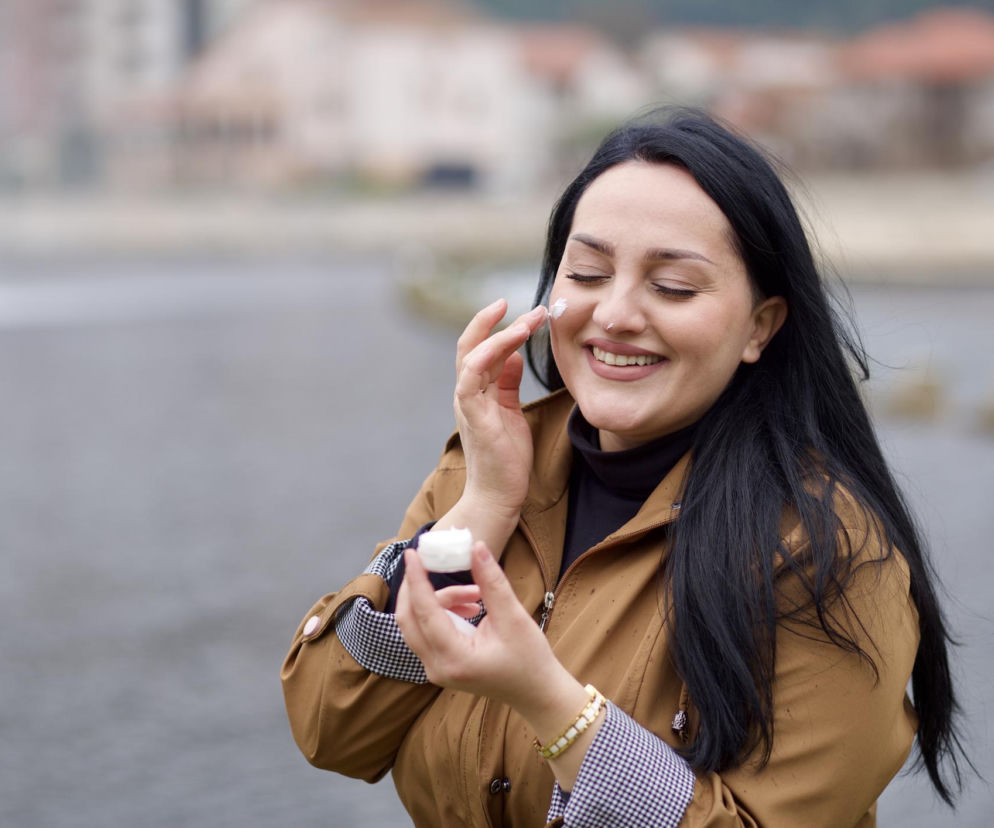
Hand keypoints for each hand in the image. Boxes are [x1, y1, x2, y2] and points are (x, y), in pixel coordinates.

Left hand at [395, 541, 603, 790]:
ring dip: (440, 600)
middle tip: (431, 562)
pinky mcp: (440, 666)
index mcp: (454, 658)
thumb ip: (492, 581)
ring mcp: (435, 670)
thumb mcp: (513, 617)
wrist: (536, 693)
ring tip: (477, 594)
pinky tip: (472, 607)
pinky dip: (443, 612)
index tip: (413, 552)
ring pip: (417, 623)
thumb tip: (476, 548)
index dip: (417, 579)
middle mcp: (436, 668)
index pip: (424, 611)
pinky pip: (427, 631)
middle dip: (417, 587)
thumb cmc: (530, 659)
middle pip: (408, 618)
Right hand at [452, 300, 547, 523]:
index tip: (523, 312)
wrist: (499, 494)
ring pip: (472, 356)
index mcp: (476, 390)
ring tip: (526, 321)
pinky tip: (507, 346)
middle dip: (489, 320)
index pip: (480, 348)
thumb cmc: (506, 457)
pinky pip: (470, 379)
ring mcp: (467, 403)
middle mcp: (467, 393)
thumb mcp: (510, 411)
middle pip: (469, 345)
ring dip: (498, 334)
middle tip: (515, 303)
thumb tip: (514, 356)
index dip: (497, 327)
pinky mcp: (472, 416)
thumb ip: (508, 383)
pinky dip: (484, 357)